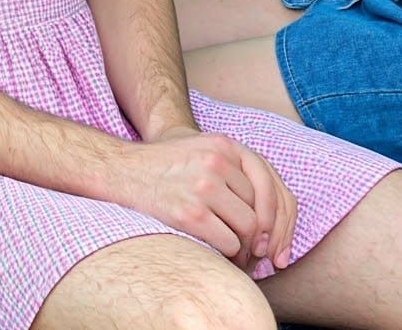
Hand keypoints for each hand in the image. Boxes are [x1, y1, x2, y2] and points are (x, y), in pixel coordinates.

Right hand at [119, 126, 296, 270]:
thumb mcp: (203, 152)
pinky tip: (218, 255)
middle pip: (261, 209)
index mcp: (224, 145)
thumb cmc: (165, 167)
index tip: (275, 240)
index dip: (279, 217)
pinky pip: (229, 243)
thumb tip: (271, 218)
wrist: (122, 170)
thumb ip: (235, 171)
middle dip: (260, 236)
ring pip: (249, 229)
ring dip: (245, 248)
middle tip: (254, 253)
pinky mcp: (190, 213)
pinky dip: (228, 255)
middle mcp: (217, 161)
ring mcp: (204, 186)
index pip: (270, 184)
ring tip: (234, 255)